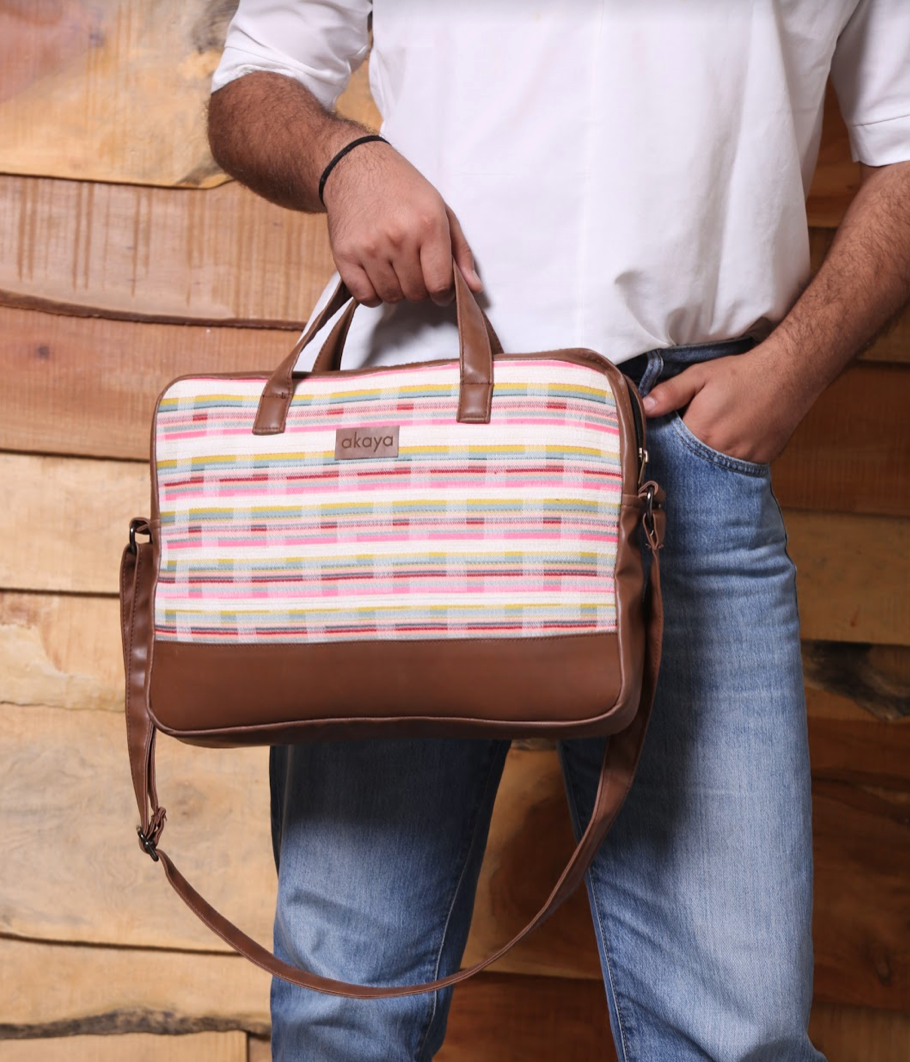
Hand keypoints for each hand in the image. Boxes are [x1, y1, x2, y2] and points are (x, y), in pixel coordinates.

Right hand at [322, 140, 481, 307]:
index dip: (444, 293)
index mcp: (427, 225)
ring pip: (391, 297)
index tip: (439, 287)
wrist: (355, 166)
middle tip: (414, 267)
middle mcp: (398, 238)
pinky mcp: (344, 255)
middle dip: (420, 287)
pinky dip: (373, 293)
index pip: (440, 285)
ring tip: (395, 266)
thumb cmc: (402, 188)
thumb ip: (460, 251)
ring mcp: (369, 248)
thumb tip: (473, 288)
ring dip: (397, 289)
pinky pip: (365, 297)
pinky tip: (377, 274)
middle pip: (416, 294)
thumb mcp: (441, 209)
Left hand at [640, 343, 814, 464]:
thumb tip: (643, 407)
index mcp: (700, 433)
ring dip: (707, 461)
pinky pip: (737, 469)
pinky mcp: (761, 461)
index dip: (666, 446)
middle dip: (685, 457)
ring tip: (711, 441)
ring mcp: (743, 460)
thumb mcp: (700, 375)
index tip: (664, 440)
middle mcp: (720, 453)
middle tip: (689, 440)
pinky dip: (729, 462)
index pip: (671, 451)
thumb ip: (670, 393)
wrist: (790, 373)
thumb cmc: (742, 373)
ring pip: (714, 469)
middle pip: (691, 464)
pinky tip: (730, 444)